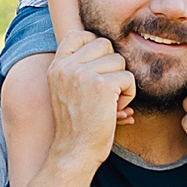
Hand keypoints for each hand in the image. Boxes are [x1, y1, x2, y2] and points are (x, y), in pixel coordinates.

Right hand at [48, 30, 135, 162]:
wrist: (75, 152)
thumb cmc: (77, 125)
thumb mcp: (66, 90)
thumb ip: (76, 67)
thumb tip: (103, 43)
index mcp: (57, 66)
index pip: (78, 34)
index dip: (95, 45)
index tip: (99, 66)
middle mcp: (67, 66)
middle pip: (105, 44)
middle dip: (112, 65)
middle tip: (106, 89)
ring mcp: (83, 74)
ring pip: (119, 61)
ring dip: (121, 82)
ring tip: (109, 102)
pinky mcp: (101, 85)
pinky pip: (129, 78)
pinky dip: (129, 94)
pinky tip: (116, 109)